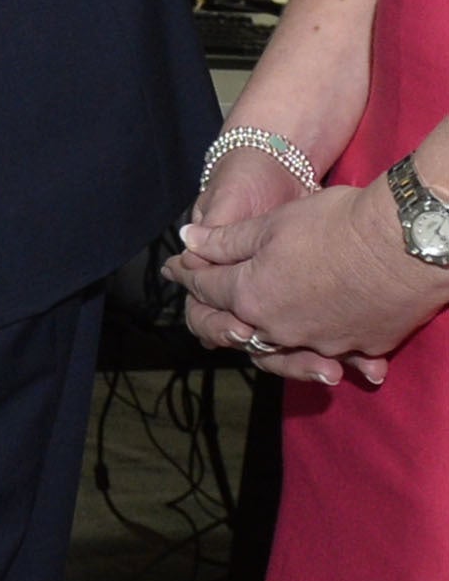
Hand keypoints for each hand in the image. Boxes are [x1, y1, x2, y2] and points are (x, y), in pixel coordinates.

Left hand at [170, 177, 448, 381]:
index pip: (207, 288)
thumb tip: (187, 240)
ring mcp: (323, 340)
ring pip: (289, 348)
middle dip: (224, 319)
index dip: (189, 275)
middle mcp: (280, 328)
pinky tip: (338, 356)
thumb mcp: (269, 224)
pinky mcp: (364, 344)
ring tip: (259, 333)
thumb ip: (225, 240)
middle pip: (242, 328)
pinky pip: (341, 354)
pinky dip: (334, 354)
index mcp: (249, 296)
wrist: (407, 241)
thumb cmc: (333, 223)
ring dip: (276, 345)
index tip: (174, 270)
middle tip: (217, 313)